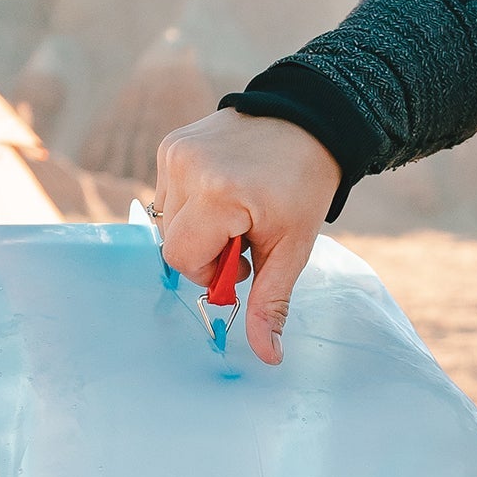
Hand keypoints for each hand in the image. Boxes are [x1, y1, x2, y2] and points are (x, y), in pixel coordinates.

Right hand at [153, 111, 340, 365]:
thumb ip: (270, 302)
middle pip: (173, 242)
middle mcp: (187, 168)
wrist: (309, 119)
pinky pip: (168, 193)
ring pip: (167, 220)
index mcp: (218, 194)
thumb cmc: (304, 186)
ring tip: (237, 211)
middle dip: (207, 251)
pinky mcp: (172, 143)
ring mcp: (175, 151)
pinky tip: (224, 191)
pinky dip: (193, 203)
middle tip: (245, 236)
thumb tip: (267, 356)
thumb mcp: (293, 248)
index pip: (184, 259)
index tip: (246, 257)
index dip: (213, 270)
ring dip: (199, 227)